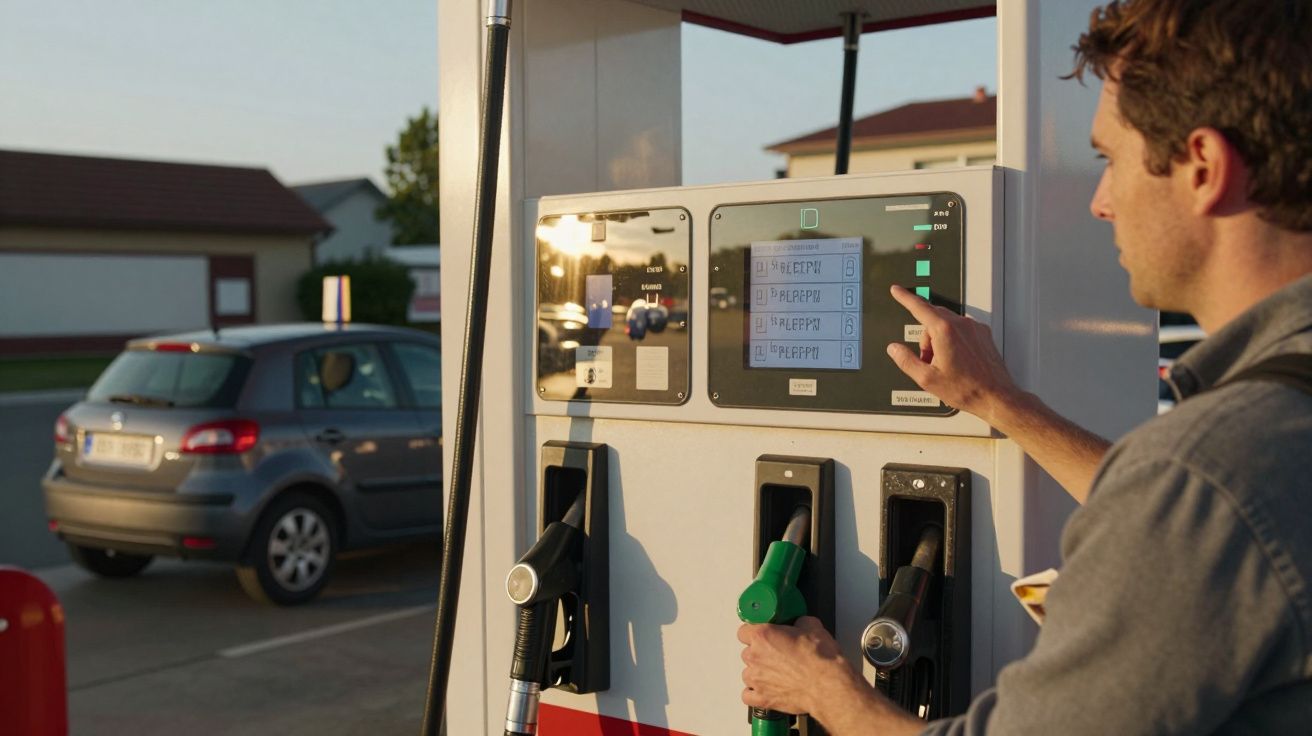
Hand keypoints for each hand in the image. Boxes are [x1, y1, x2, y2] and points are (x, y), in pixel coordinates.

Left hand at [738, 616, 852, 715]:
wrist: (828, 686)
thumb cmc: (820, 660)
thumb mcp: (813, 627)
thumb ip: (799, 623)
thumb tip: (800, 624)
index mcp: (763, 636)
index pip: (744, 631)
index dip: (753, 632)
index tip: (762, 635)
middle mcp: (755, 657)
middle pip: (747, 652)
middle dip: (759, 653)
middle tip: (777, 654)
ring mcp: (757, 679)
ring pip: (747, 674)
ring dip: (758, 673)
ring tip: (775, 673)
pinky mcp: (763, 699)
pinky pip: (748, 695)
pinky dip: (755, 693)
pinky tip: (765, 689)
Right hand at [885, 284, 1021, 424]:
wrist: (995, 397)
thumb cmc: (967, 389)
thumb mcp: (927, 379)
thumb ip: (906, 360)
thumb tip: (894, 349)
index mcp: (945, 331)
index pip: (919, 307)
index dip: (905, 298)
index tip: (897, 290)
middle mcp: (961, 325)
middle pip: (932, 319)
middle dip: (925, 338)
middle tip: (927, 360)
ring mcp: (974, 329)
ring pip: (947, 324)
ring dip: (940, 340)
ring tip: (945, 365)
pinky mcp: (983, 335)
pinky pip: (961, 330)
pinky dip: (954, 341)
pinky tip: (957, 361)